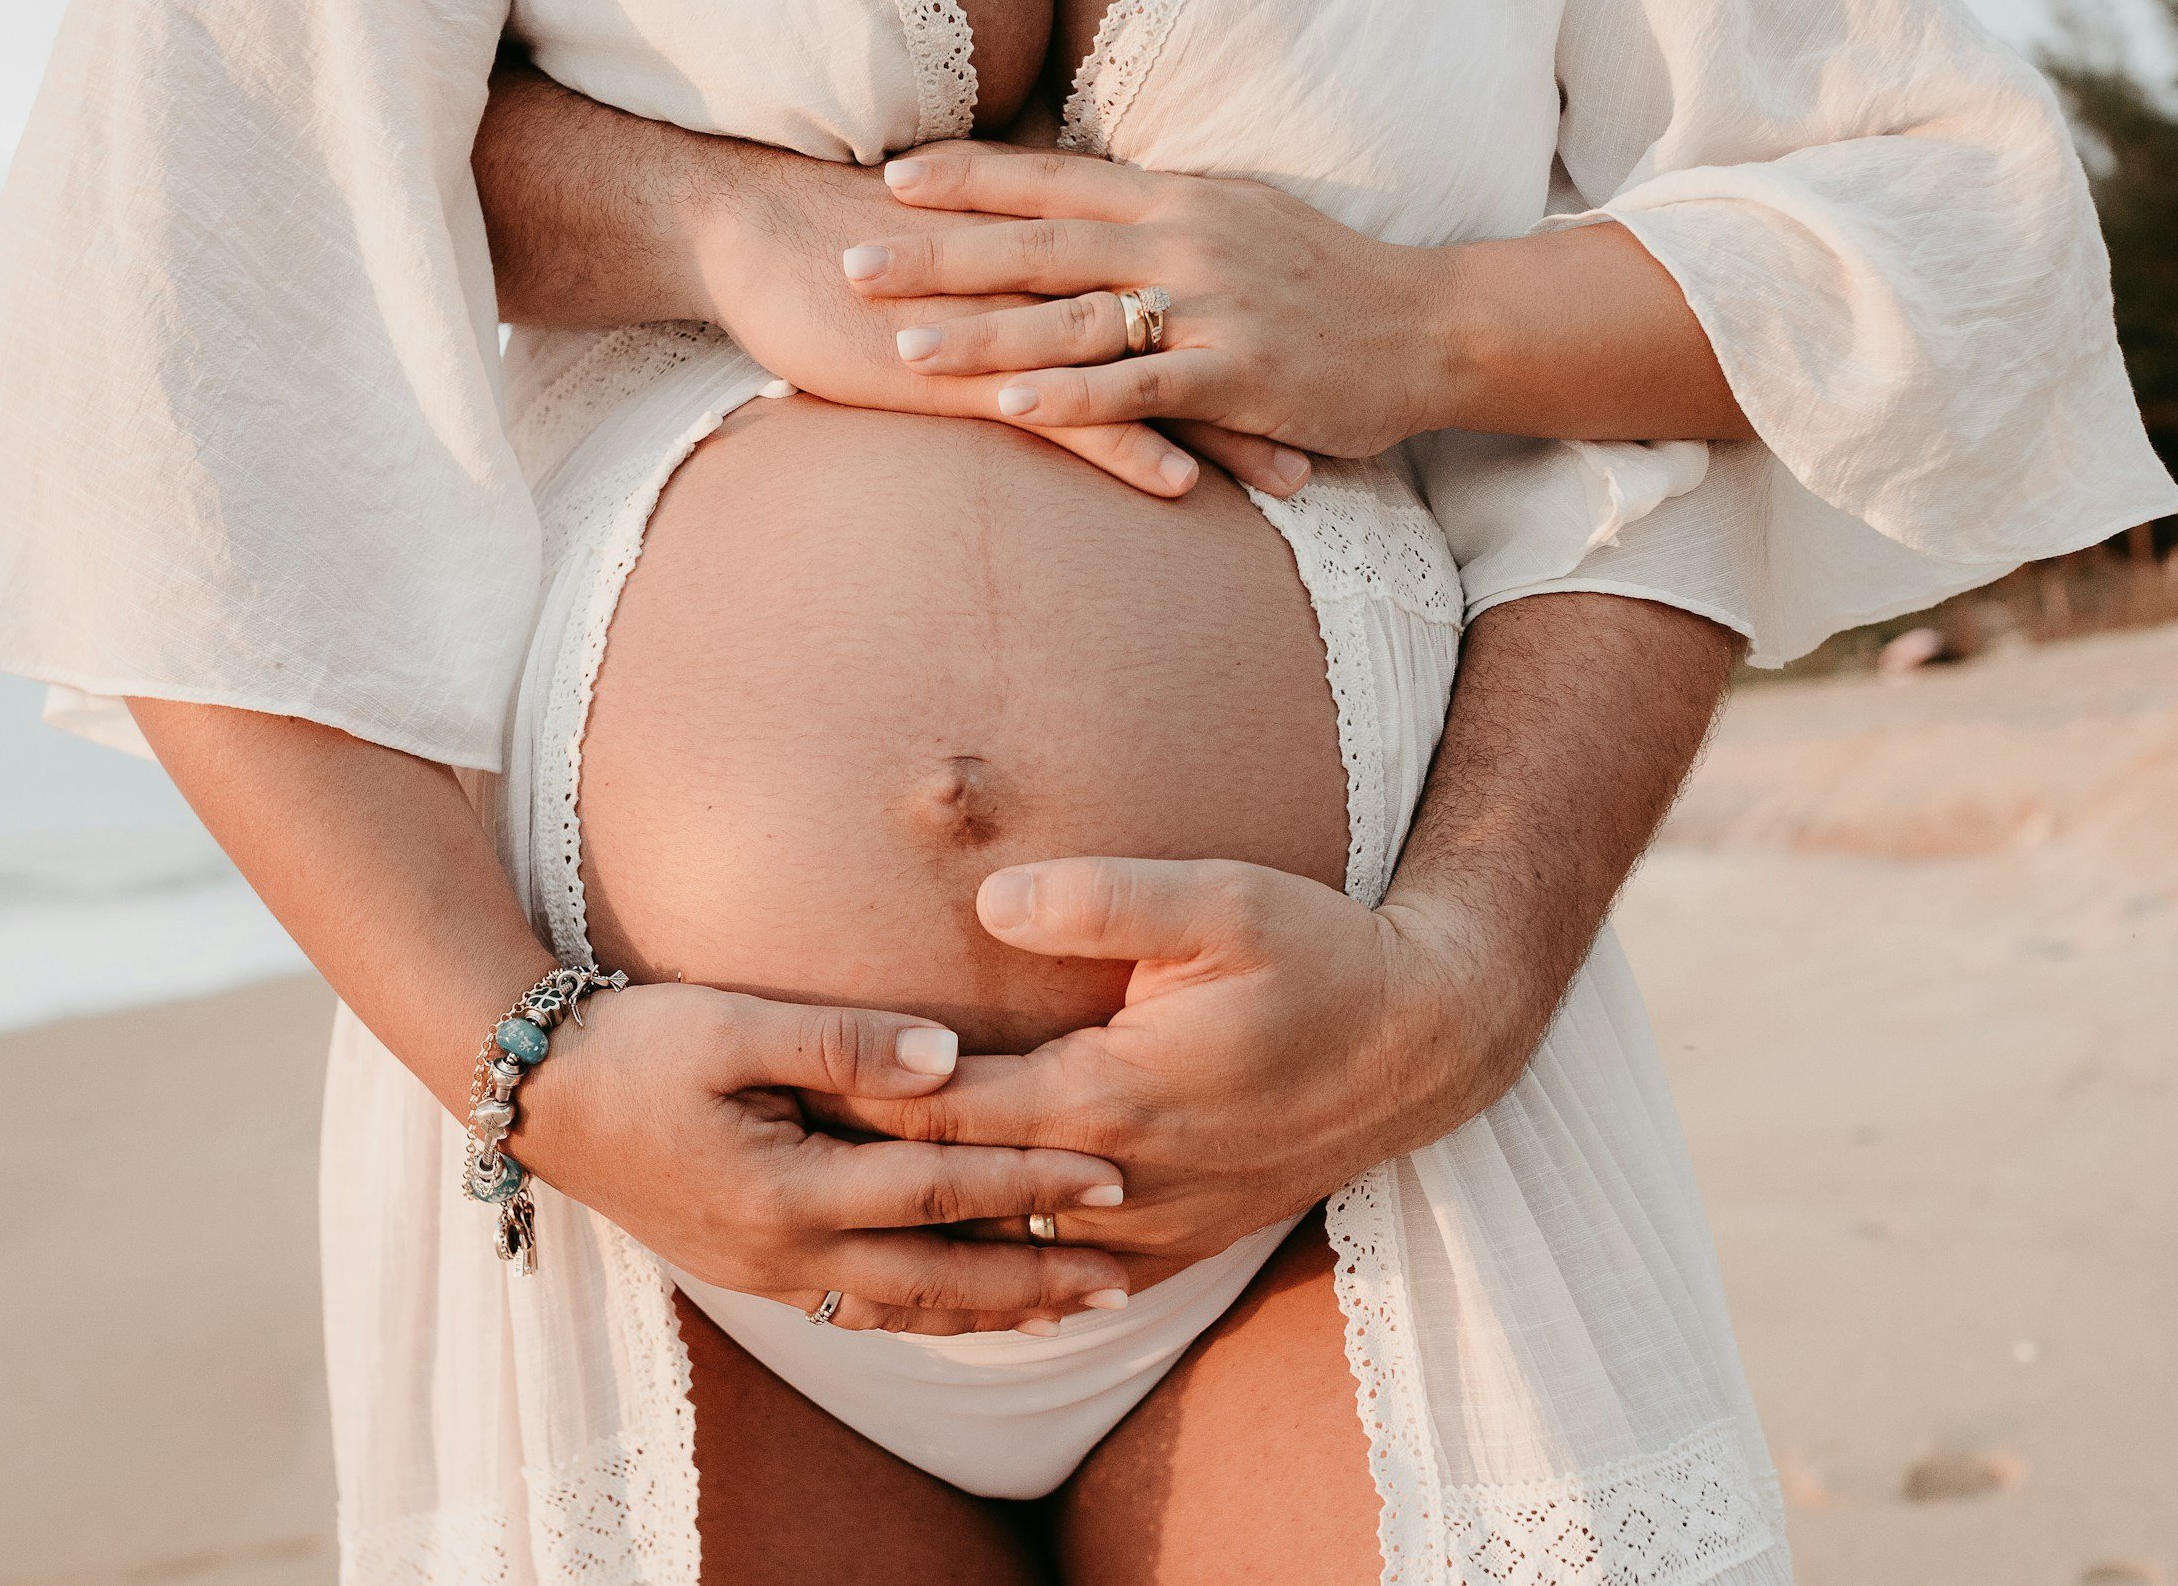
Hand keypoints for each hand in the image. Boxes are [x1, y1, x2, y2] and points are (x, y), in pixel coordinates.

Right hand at [513, 982, 1134, 1333]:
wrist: (534, 1095)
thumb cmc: (634, 1044)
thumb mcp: (731, 1024)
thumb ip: (845, 1040)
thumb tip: (952, 1057)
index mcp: (787, 1188)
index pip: (940, 1190)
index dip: (1030, 1182)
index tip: (1112, 1172)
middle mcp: (783, 1250)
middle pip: (939, 1276)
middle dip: (1037, 1277)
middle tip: (1124, 1274)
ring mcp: (765, 1272)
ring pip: (904, 1308)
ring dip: (992, 1309)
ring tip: (1070, 1307)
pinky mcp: (750, 1270)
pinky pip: (858, 1310)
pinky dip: (926, 1313)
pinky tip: (965, 1308)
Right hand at [688, 145, 1308, 497]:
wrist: (750, 230)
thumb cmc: (836, 245)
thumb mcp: (947, 253)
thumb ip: (1012, 277)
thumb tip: (1054, 302)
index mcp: (1050, 240)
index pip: (1171, 281)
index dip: (1245, 318)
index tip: (1313, 352)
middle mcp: (1050, 274)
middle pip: (1186, 327)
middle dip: (1267, 376)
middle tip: (1342, 417)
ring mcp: (1011, 325)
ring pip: (1146, 378)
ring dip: (1225, 429)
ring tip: (1296, 474)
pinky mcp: (963, 372)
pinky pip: (1064, 416)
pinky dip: (1129, 447)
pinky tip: (1183, 485)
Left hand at [807, 860, 1529, 1286]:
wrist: (1424, 1048)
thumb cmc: (1321, 958)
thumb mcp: (1221, 901)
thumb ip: (1098, 898)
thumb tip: (986, 902)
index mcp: (1107, 1096)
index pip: (938, 1107)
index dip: (849, 1091)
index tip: (769, 1072)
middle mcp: (1117, 1183)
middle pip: (948, 1191)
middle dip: (855, 1169)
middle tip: (754, 1149)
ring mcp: (1148, 1229)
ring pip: (995, 1254)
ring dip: (909, 1234)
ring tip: (808, 1215)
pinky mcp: (1176, 1246)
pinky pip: (1054, 1278)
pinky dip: (984, 1273)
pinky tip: (926, 1263)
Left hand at [843, 150, 1452, 457]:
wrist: (1434, 326)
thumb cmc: (1331, 283)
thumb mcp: (1242, 222)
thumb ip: (1161, 220)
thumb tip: (1088, 216)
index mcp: (1179, 199)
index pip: (1053, 180)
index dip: (970, 178)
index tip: (891, 176)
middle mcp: (1185, 241)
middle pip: (1037, 244)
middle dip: (938, 254)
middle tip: (849, 259)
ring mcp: (1212, 308)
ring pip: (1073, 318)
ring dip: (981, 331)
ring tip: (899, 345)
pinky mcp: (1239, 376)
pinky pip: (1140, 387)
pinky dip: (1070, 397)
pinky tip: (1007, 406)